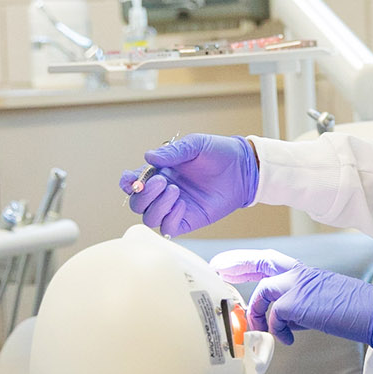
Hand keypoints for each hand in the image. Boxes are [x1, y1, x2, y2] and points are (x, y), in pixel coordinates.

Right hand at [118, 133, 258, 235]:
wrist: (244, 167)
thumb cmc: (219, 153)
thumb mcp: (195, 145)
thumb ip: (172, 152)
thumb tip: (148, 157)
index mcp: (160, 172)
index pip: (132, 183)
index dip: (128, 183)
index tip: (134, 179)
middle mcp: (163, 192)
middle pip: (137, 204)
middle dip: (144, 194)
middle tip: (163, 181)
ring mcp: (175, 207)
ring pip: (149, 218)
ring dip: (157, 206)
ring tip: (175, 190)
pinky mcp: (188, 220)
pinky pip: (168, 228)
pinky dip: (170, 218)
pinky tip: (182, 204)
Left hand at [211, 249, 372, 349]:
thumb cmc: (356, 310)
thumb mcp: (322, 302)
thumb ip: (300, 305)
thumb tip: (283, 319)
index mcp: (308, 273)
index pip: (272, 260)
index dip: (248, 261)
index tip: (231, 265)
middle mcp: (302, 274)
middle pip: (262, 262)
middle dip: (239, 265)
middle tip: (221, 271)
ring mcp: (300, 285)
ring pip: (264, 291)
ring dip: (259, 312)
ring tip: (264, 329)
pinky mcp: (300, 301)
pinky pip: (276, 315)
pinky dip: (278, 330)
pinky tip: (289, 338)